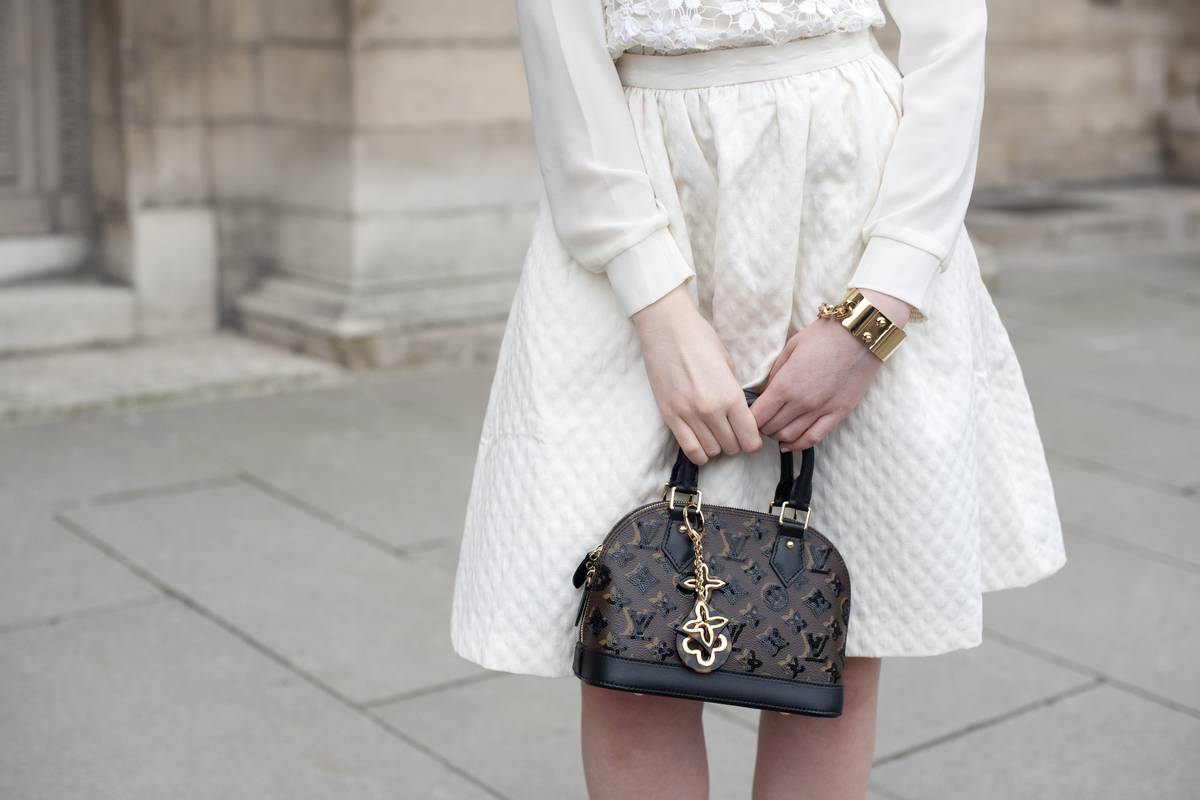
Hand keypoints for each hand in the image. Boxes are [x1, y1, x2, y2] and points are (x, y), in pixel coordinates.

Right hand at [632, 283, 762, 464]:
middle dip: (736, 444)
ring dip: (717, 447)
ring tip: (716, 435)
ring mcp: (688, 415)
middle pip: (732, 447)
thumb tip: (741, 415)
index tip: (751, 436)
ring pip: (712, 451)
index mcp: (731, 395)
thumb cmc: (700, 339)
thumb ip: (735, 393)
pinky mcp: (670, 416)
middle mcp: (711, 410)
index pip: (749, 437)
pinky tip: (702, 443)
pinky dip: (699, 453)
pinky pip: (689, 449)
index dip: (753, 441)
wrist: (666, 329)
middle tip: (733, 433)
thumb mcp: (728, 364)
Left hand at [751, 289, 910, 450]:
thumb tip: (765, 392)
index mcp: (785, 385)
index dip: (748, 419)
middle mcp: (801, 403)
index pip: (757, 416)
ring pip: (790, 437)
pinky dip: (798, 445)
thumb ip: (775, 374)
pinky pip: (814, 438)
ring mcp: (821, 411)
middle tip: (759, 421)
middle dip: (761, 427)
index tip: (745, 416)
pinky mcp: (839, 414)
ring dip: (776, 436)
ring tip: (773, 428)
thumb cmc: (824, 336)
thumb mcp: (790, 348)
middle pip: (771, 428)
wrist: (861, 334)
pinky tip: (788, 445)